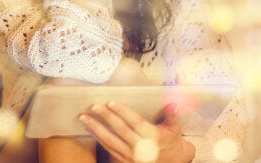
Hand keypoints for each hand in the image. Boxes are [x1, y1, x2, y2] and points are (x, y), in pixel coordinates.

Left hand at [80, 102, 194, 162]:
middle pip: (121, 131)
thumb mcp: (175, 128)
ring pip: (111, 141)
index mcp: (154, 138)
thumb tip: (173, 103)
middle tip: (95, 107)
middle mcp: (141, 148)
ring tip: (85, 118)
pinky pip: (109, 149)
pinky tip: (91, 130)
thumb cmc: (171, 140)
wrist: (171, 161)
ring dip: (96, 129)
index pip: (136, 123)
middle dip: (106, 118)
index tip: (111, 103)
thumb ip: (172, 115)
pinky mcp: (125, 161)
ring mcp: (132, 156)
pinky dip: (98, 139)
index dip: (123, 112)